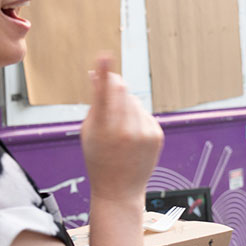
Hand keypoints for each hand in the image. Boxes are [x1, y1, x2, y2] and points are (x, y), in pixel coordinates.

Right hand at [80, 53, 163, 201]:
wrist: (119, 189)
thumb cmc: (98, 159)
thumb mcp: (88, 132)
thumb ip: (95, 102)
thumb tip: (97, 74)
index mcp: (104, 129)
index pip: (104, 94)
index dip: (105, 73)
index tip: (105, 56)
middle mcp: (126, 129)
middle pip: (122, 91)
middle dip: (114, 88)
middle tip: (107, 97)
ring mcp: (144, 132)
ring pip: (134, 101)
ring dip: (126, 106)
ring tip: (119, 131)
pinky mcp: (156, 134)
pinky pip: (144, 113)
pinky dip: (137, 119)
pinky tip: (131, 137)